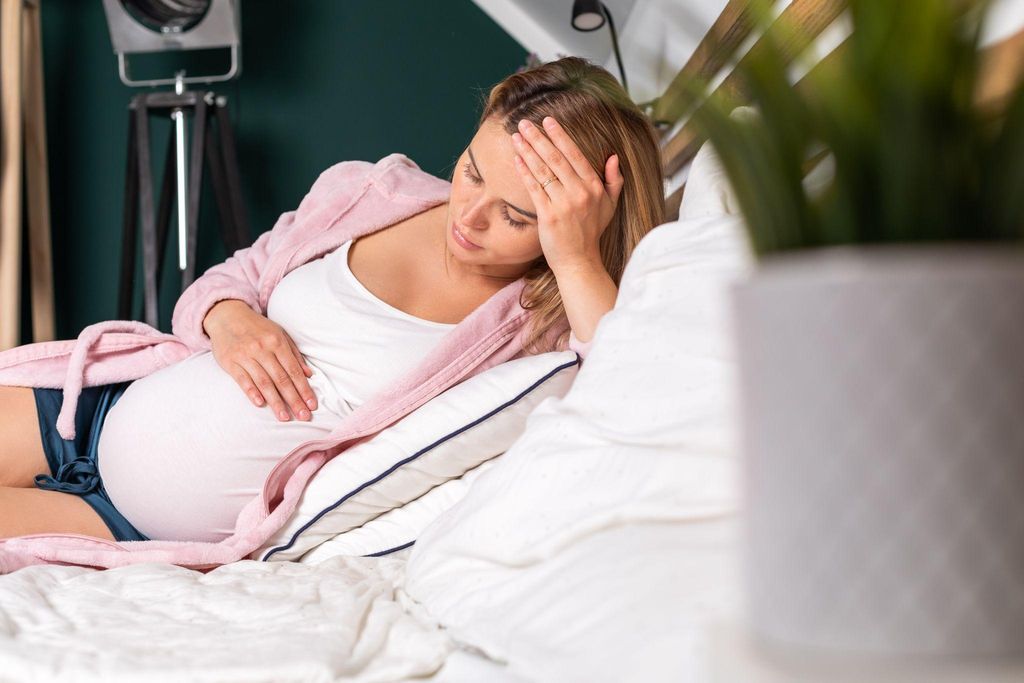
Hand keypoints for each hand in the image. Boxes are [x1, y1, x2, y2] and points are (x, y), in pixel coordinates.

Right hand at [204, 300, 317, 421]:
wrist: (227, 315)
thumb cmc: (257, 327)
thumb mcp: (279, 334)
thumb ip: (294, 354)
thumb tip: (308, 374)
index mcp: (277, 342)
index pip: (294, 370)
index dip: (304, 389)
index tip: (312, 405)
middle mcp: (262, 349)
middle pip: (281, 379)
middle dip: (294, 399)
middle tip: (303, 416)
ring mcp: (245, 355)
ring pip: (264, 382)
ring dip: (275, 401)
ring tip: (284, 417)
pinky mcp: (230, 361)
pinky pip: (243, 379)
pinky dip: (252, 392)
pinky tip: (260, 404)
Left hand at [510, 116, 623, 269]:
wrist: (579, 261)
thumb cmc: (591, 232)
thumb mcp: (610, 205)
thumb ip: (614, 180)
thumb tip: (614, 157)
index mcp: (594, 187)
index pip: (575, 155)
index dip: (560, 136)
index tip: (548, 121)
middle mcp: (580, 193)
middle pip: (556, 159)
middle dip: (539, 138)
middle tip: (525, 123)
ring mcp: (564, 204)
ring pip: (543, 171)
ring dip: (528, 151)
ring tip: (516, 136)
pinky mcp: (548, 216)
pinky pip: (534, 188)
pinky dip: (525, 172)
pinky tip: (517, 159)